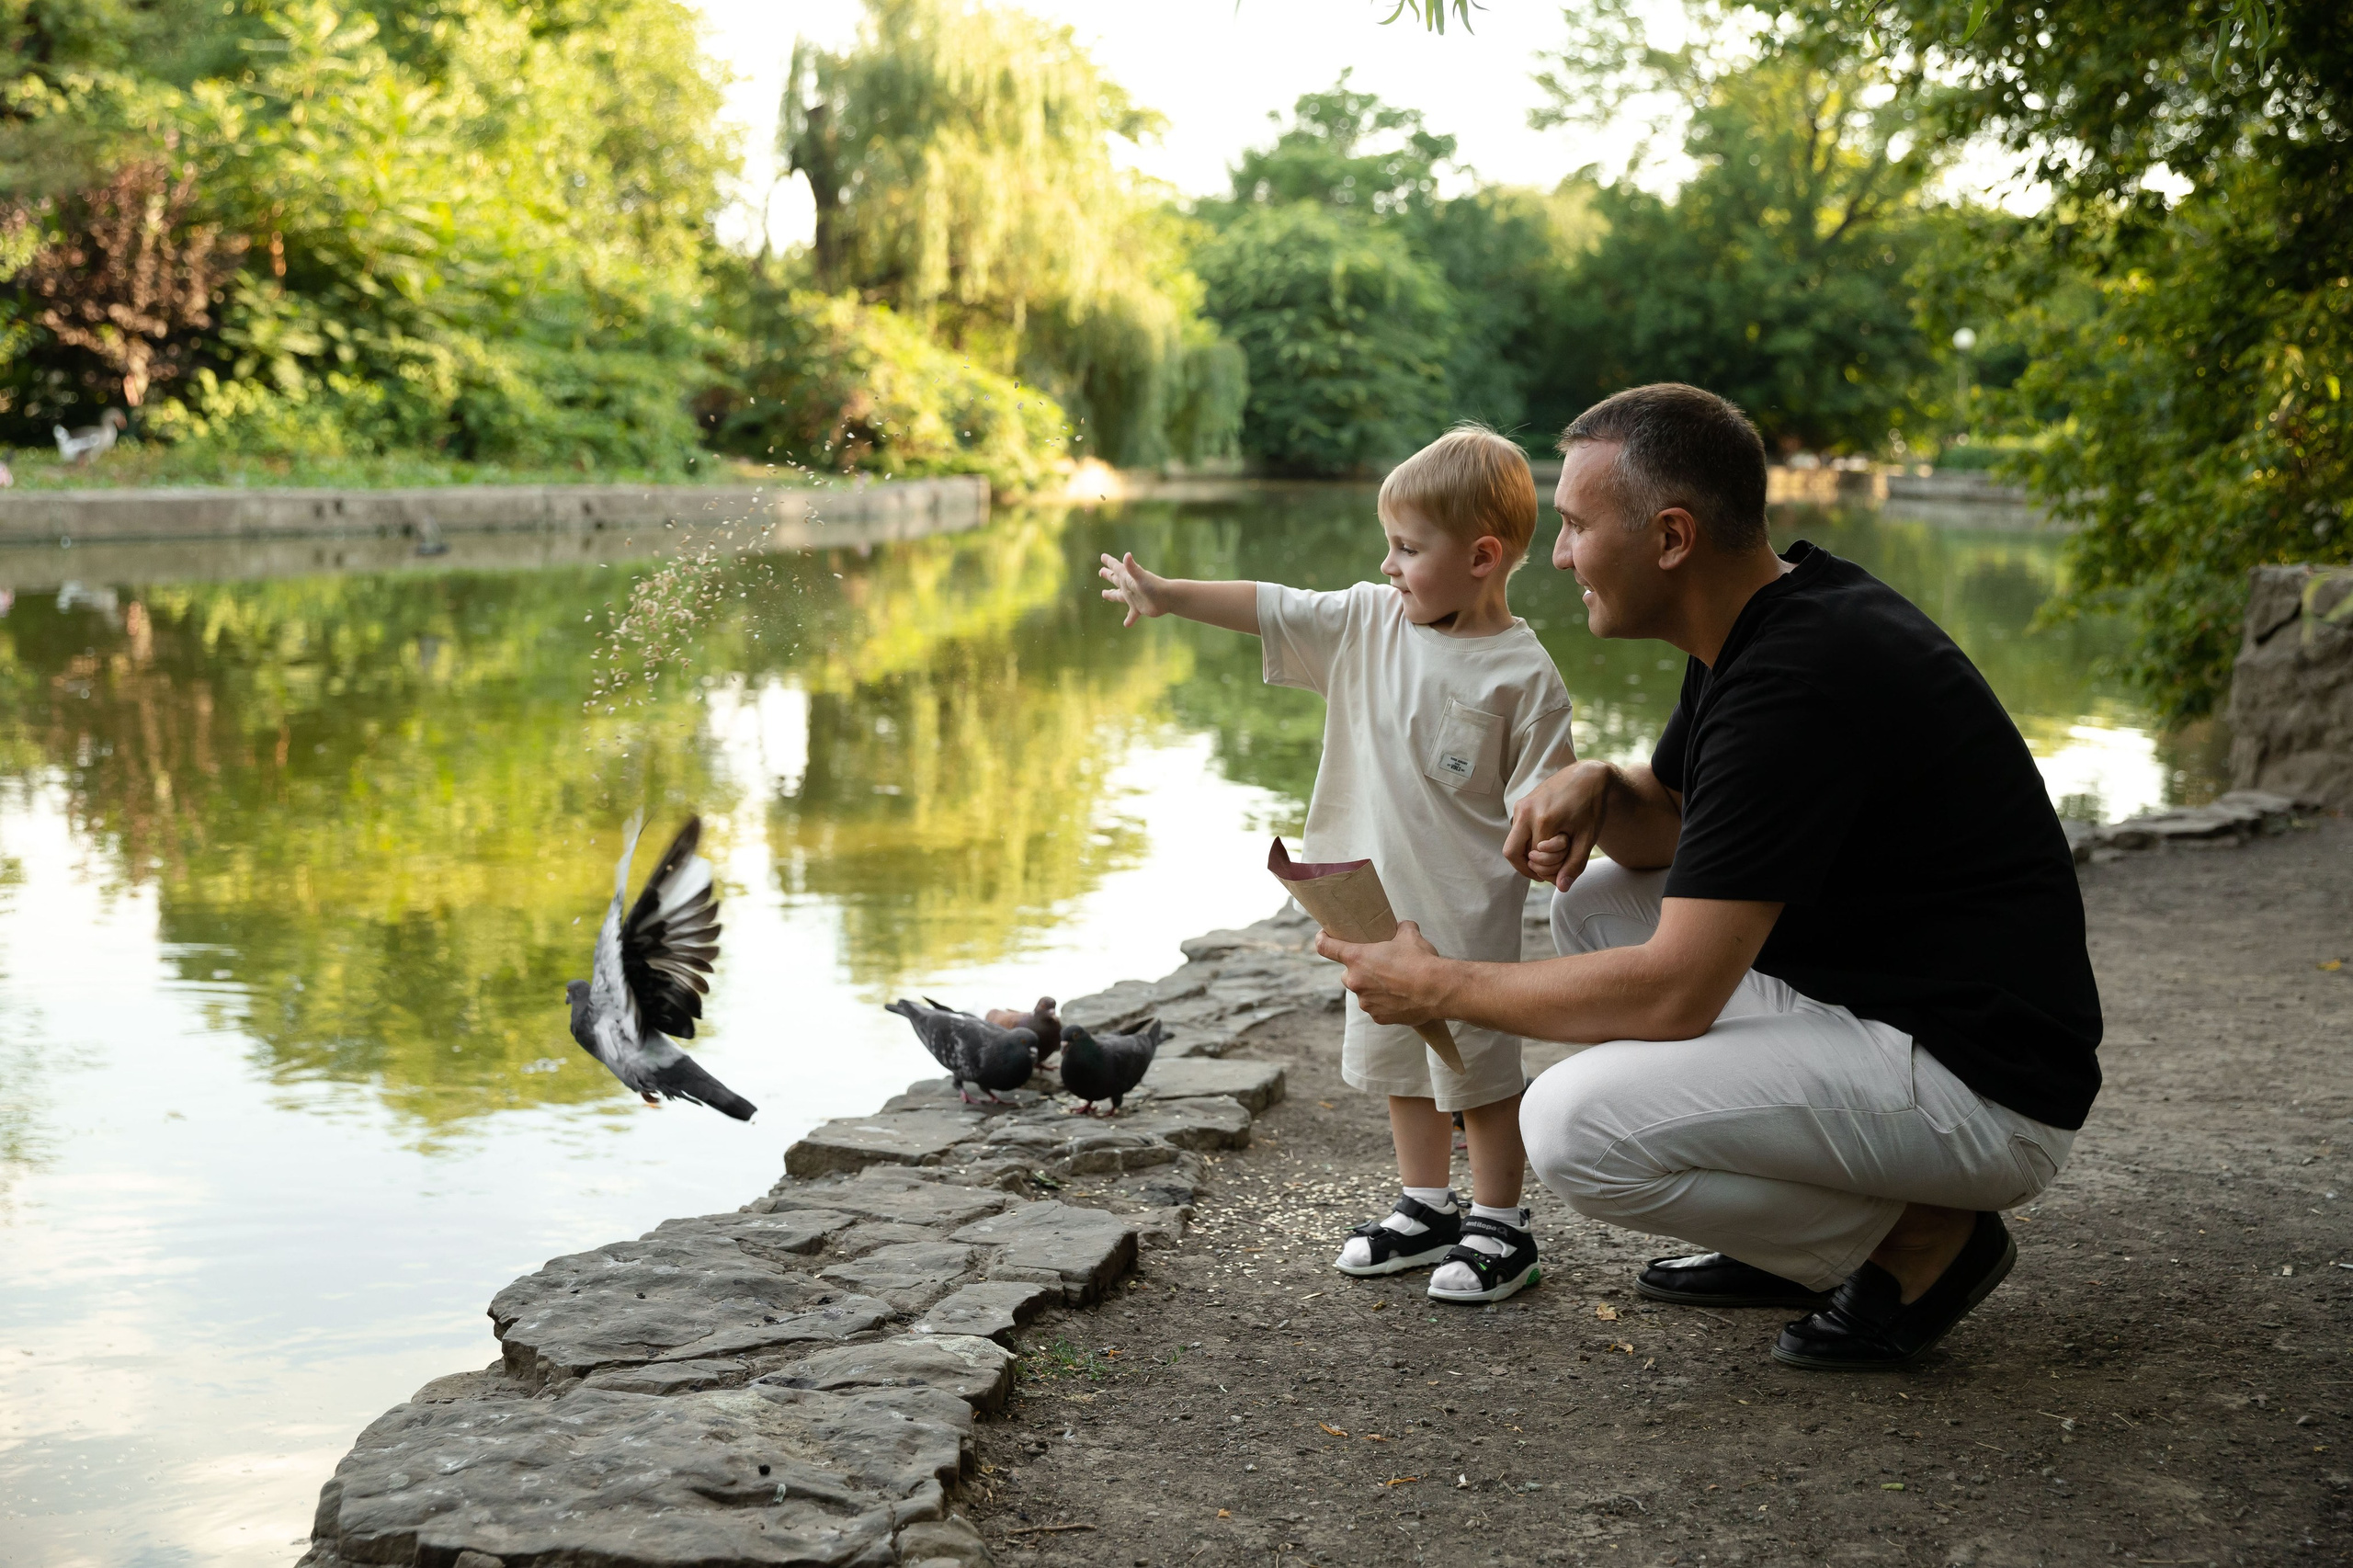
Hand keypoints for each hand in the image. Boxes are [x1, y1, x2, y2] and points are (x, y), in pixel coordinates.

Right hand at [1098, 552, 1170, 626]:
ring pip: (1119, 596)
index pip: (1116, 567)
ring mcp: (1133, 598)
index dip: (1109, 562)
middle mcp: (1129, 587)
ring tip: (1104, 594)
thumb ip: (1132, 567)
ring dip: (1111, 594)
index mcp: (1128, 578)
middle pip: (1115, 579)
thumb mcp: (1140, 577)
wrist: (1168, 598)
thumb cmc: (1154, 586)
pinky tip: (1126, 625)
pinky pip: (1132, 615)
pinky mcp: (1139, 608)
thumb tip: (1127, 555)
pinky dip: (1129, 620)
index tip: (1103, 556)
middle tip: (1101, 571)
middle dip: (1108, 575)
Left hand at [1314, 920, 1444, 1024]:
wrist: (1438, 990)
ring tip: (1395, 983)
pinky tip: (1400, 998)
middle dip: (1359, 970)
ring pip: (1363, 993)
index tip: (1324, 937)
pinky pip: (1376, 1008)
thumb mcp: (1409, 935)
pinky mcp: (1378, 1017)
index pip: (1325, 947)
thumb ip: (1399, 928)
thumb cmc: (1421, 960)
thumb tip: (1400, 927)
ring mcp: (1365, 1002)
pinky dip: (1384, 1003)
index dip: (1322, 939)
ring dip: (1373, 988)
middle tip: (1378, 966)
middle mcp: (1355, 981)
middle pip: (1347, 974)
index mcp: (1357, 958)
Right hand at [1504, 760, 1611, 889]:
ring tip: (1552, 852)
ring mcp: (1521, 806)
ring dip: (1529, 854)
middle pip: (1512, 853)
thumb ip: (1574, 864)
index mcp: (1544, 820)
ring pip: (1514, 843)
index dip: (1550, 868)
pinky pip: (1518, 831)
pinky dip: (1529, 842)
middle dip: (1529, 867)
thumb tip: (1561, 888)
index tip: (1564, 867)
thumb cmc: (1591, 807)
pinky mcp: (1522, 803)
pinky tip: (1548, 840)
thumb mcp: (1587, 838)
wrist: (1587, 776)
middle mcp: (1526, 812)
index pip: (1537, 859)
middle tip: (1550, 869)